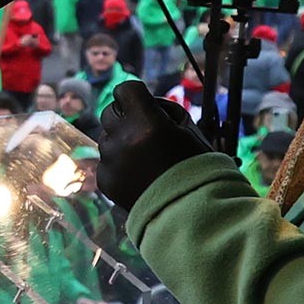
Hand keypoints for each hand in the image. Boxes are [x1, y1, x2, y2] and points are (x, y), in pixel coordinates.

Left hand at [92, 81, 220, 214]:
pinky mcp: (105, 180)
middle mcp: (123, 139)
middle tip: (145, 132)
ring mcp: (111, 161)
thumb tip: (145, 104)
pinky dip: (119, 166)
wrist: (192, 213)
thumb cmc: (198, 168)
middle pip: (110, 112)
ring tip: (146, 160)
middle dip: (126, 117)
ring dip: (122, 142)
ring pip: (107, 138)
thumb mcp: (189, 131)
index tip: (143, 103)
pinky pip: (106, 162)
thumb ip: (163, 113)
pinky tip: (140, 178)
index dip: (135, 95)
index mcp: (147, 123)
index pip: (125, 90)